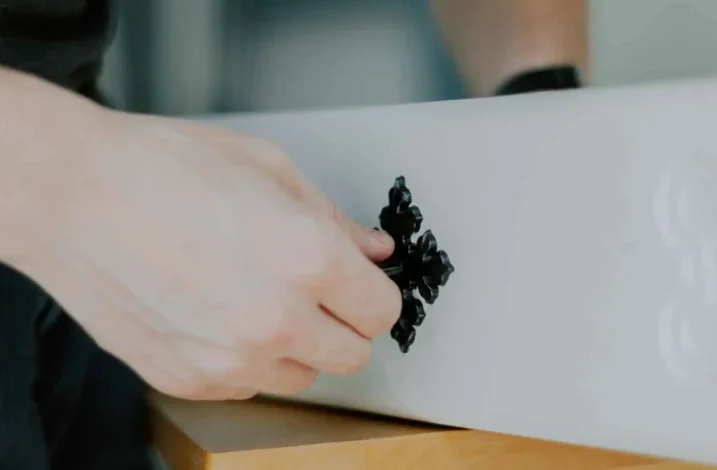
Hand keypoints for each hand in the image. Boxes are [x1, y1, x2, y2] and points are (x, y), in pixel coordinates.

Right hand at [4, 71, 400, 400]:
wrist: (71, 196)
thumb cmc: (161, 169)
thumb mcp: (268, 169)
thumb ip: (334, 219)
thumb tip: (373, 251)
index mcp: (306, 260)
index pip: (381, 311)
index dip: (375, 294)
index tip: (363, 286)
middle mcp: (274, 319)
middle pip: (353, 355)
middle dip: (345, 325)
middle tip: (319, 294)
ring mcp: (229, 358)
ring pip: (303, 377)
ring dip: (298, 346)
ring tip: (262, 299)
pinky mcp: (189, 378)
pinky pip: (248, 385)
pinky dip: (248, 359)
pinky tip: (221, 314)